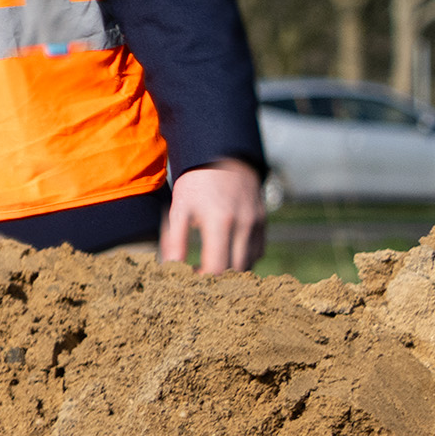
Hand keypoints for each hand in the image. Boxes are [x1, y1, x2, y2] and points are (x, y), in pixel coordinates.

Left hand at [160, 158, 263, 275]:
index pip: (217, 268)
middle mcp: (243, 226)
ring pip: (249, 264)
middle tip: (197, 274)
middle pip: (235, 271)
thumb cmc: (197, 182)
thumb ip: (175, 239)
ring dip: (230, 271)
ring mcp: (257, 225)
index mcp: (220, 222)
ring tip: (210, 264)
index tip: (188, 276)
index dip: (202, 279)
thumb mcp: (179, 206)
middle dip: (216, 279)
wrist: (225, 156)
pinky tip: (226, 253)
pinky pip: (257, 252)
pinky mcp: (263, 224)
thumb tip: (171, 267)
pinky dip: (243, 260)